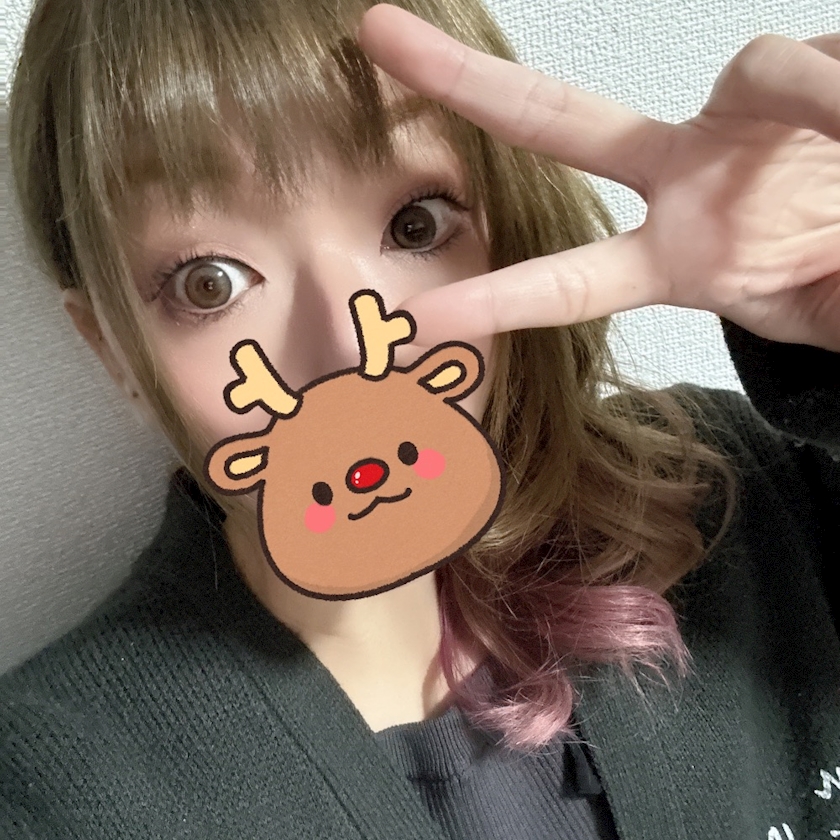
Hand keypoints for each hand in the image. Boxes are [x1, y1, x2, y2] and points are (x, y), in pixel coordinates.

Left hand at [358, 5, 839, 350]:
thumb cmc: (836, 276)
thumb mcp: (816, 315)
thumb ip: (804, 312)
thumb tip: (800, 284)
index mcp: (673, 256)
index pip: (569, 281)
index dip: (500, 300)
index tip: (425, 320)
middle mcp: (686, 177)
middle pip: (559, 122)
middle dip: (470, 83)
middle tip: (376, 31)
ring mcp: (738, 117)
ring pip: (759, 71)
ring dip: (821, 98)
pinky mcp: (803, 69)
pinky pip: (827, 69)